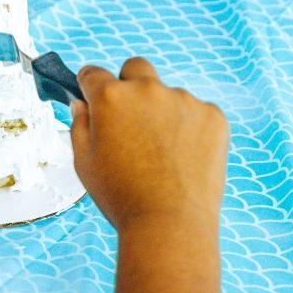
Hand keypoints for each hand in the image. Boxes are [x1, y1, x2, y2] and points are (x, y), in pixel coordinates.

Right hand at [70, 57, 227, 231]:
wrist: (170, 223)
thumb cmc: (122, 197)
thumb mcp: (84, 162)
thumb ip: (79, 125)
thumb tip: (82, 104)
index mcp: (110, 97)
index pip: (93, 73)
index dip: (90, 85)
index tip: (93, 95)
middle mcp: (147, 90)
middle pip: (136, 68)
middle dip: (130, 84)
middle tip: (131, 119)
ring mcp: (184, 100)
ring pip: (168, 96)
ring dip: (163, 113)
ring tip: (162, 156)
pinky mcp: (212, 116)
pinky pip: (197, 113)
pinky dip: (191, 129)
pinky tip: (185, 159)